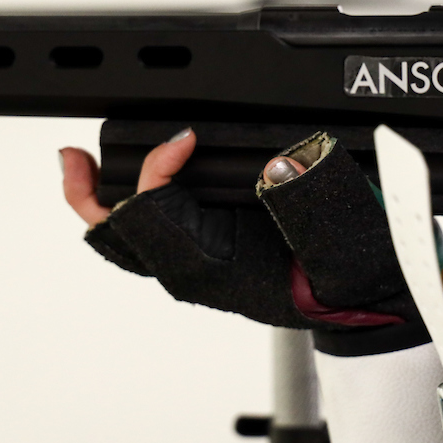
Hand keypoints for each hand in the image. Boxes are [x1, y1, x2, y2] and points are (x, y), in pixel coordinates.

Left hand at [64, 129, 424, 329]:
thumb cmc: (352, 278)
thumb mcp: (338, 236)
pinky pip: (149, 238)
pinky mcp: (207, 258)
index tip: (185, 137)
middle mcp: (197, 274)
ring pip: (127, 241)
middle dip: (90, 195)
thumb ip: (309, 198)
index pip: (155, 217)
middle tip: (75, 157)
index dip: (157, 169)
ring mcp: (198, 269)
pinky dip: (130, 207)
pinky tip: (133, 181)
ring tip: (82, 165)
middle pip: (119, 237)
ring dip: (100, 202)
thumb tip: (281, 165)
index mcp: (218, 268)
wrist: (367, 306)